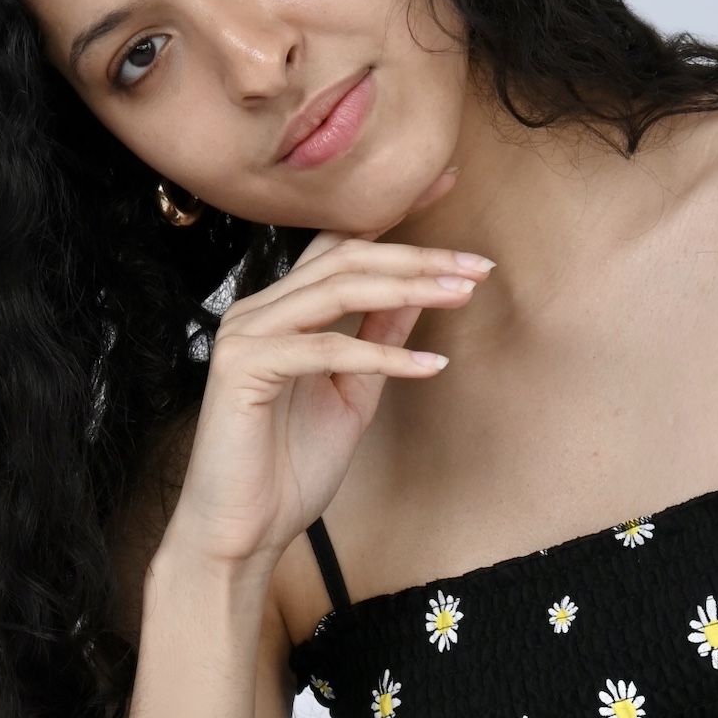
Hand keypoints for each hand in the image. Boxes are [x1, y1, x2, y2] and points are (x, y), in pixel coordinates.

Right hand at [163, 207, 492, 569]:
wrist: (240, 534)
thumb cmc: (288, 468)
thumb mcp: (352, 395)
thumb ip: (378, 340)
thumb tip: (418, 295)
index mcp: (281, 309)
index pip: (338, 243)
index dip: (393, 213)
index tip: (445, 184)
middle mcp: (258, 309)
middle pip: (345, 258)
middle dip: (417, 257)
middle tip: (477, 264)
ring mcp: (245, 334)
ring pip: (335, 289)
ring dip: (407, 289)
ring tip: (463, 295)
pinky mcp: (243, 368)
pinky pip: (324, 348)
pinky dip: (383, 355)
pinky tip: (431, 365)